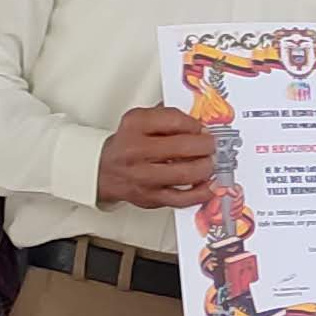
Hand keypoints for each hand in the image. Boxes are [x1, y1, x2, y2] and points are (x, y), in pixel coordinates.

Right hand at [97, 104, 214, 208]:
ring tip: (211, 162)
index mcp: (135, 126)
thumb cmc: (127, 145)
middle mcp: (136, 150)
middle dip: (205, 145)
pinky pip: (182, 198)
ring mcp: (144, 176)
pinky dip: (202, 192)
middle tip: (212, 146)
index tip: (201, 129)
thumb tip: (199, 121)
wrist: (104, 170)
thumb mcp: (140, 120)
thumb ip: (167, 116)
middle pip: (182, 146)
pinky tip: (211, 186)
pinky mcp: (151, 197)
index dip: (195, 124)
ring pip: (185, 173)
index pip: (174, 120)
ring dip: (206, 167)